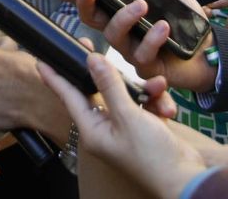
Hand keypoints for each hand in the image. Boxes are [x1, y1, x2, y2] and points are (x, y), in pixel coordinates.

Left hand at [37, 55, 206, 198]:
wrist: (186, 179)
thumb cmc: (152, 155)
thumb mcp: (128, 116)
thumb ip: (109, 86)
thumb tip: (91, 61)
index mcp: (93, 130)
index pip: (69, 97)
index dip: (56, 78)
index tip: (41, 62)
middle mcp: (105, 129)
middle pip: (97, 92)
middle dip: (103, 73)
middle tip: (91, 48)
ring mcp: (125, 128)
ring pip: (127, 95)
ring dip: (144, 90)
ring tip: (158, 88)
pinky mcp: (144, 127)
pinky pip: (145, 105)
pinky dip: (156, 102)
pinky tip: (168, 107)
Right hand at [49, 0, 215, 94]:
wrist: (211, 46)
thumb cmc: (185, 18)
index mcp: (120, 11)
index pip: (89, 1)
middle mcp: (120, 30)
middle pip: (90, 19)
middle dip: (84, 3)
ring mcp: (130, 50)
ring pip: (113, 35)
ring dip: (124, 18)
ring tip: (142, 5)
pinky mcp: (146, 67)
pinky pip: (142, 53)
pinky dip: (152, 38)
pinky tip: (162, 27)